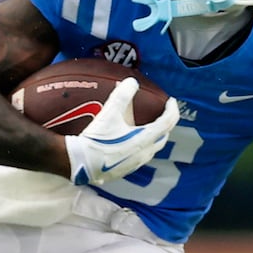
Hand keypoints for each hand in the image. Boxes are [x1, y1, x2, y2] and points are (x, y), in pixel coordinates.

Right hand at [64, 78, 179, 185]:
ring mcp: (135, 164)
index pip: (167, 122)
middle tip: (162, 115)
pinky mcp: (125, 171)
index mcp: (144, 139)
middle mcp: (144, 153)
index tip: (171, 101)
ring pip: (152, 149)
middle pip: (162, 137)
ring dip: (153, 137)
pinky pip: (140, 157)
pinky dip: (141, 147)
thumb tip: (132, 82)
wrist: (80, 163)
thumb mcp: (109, 113)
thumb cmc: (96, 139)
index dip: (172, 109)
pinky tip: (130, 143)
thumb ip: (122, 95)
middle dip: (165, 125)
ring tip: (147, 128)